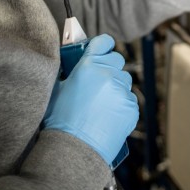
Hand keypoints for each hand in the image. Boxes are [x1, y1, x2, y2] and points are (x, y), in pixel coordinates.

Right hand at [43, 34, 138, 163]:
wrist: (74, 147)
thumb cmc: (61, 120)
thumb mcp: (58, 88)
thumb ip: (70, 72)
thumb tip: (74, 64)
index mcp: (88, 65)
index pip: (104, 41)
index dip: (103, 45)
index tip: (103, 48)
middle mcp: (108, 74)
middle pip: (117, 60)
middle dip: (110, 67)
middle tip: (99, 81)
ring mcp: (122, 91)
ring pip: (125, 81)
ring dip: (116, 86)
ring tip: (102, 102)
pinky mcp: (131, 107)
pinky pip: (129, 99)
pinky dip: (121, 104)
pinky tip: (108, 115)